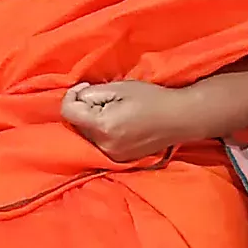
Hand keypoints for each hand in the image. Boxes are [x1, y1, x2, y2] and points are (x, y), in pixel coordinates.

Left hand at [60, 80, 194, 161]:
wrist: (179, 119)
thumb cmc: (152, 99)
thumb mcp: (119, 87)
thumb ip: (92, 93)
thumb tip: (77, 98)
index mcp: (103, 126)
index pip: (68, 113)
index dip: (72, 96)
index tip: (85, 87)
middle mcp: (103, 145)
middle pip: (76, 125)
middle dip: (84, 109)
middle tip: (105, 98)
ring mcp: (111, 155)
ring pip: (86, 135)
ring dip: (92, 121)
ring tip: (114, 111)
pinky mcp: (118, 160)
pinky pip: (98, 143)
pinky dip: (102, 132)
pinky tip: (119, 124)